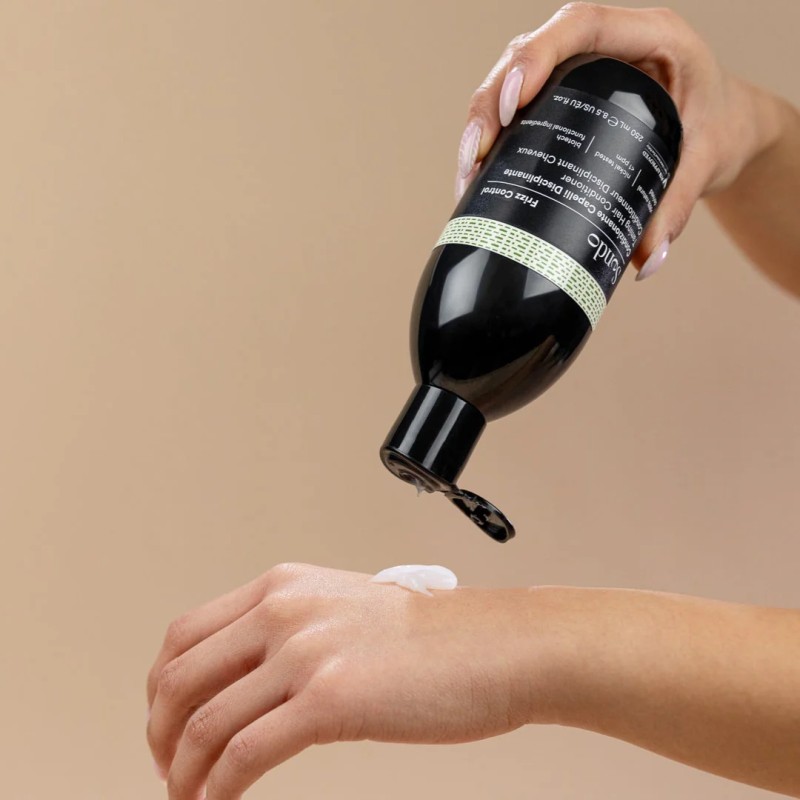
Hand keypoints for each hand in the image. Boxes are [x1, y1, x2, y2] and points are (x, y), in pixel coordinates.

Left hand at [145, 563, 555, 798]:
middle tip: (167, 767)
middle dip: (160, 733)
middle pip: (180, 678)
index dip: (162, 688)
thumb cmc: (429, 637)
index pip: (185, 634)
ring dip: (184, 771)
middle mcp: (284, 611)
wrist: (492, 646)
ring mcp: (305, 653)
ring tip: (190, 796)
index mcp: (282, 587)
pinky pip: (245, 755)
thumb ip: (287, 631)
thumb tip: (240, 683)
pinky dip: (218, 789)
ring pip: (205, 722)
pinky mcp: (330, 700)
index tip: (166, 722)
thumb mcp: (341, 610)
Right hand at [457, 3, 782, 274]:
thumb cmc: (721, 128)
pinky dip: (495, 134)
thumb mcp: (706, 161)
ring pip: (514, 76)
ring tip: (468, 171)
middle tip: (476, 154)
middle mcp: (607, 44)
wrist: (727, 127)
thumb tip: (647, 261)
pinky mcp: (565, 95)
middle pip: (531, 51)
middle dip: (492, 100)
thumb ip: (677, 206)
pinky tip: (479, 171)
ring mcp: (581, 68)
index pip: (581, 24)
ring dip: (482, 120)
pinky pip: (521, 103)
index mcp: (649, 35)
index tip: (513, 102)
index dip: (538, 55)